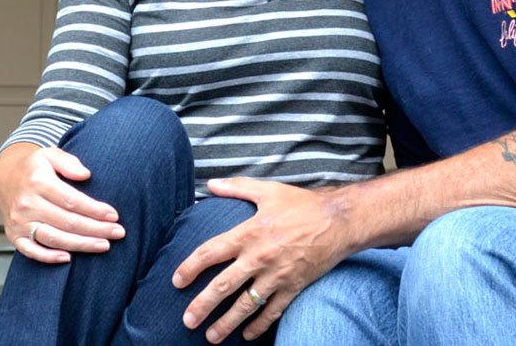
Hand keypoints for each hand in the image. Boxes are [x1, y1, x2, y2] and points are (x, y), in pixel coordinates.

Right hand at [0, 142, 124, 263]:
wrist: (5, 178)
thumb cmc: (35, 167)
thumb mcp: (51, 154)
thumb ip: (69, 162)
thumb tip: (86, 174)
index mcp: (38, 182)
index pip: (72, 201)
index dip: (94, 210)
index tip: (114, 215)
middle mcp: (27, 204)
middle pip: (67, 222)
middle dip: (96, 229)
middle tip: (118, 233)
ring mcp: (19, 222)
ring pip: (54, 238)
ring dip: (81, 244)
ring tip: (104, 245)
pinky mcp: (14, 236)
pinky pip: (31, 251)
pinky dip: (48, 257)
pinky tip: (68, 258)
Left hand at [172, 177, 350, 341]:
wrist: (339, 221)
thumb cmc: (302, 204)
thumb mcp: (268, 191)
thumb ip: (237, 187)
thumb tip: (211, 183)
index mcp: (248, 233)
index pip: (210, 253)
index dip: (190, 268)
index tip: (177, 281)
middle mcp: (258, 257)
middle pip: (222, 286)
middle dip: (202, 306)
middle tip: (186, 320)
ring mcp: (276, 276)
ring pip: (244, 305)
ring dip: (225, 324)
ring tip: (210, 337)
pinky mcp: (292, 287)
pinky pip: (271, 311)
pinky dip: (258, 325)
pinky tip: (247, 335)